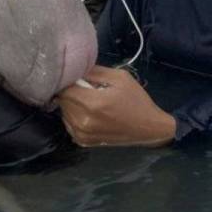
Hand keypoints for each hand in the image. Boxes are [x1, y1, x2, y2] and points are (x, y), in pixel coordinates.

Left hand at [56, 65, 175, 146]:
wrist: (149, 128)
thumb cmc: (136, 100)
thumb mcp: (119, 77)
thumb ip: (94, 71)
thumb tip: (74, 69)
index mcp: (92, 103)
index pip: (63, 89)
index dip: (67, 81)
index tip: (77, 77)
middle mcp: (83, 121)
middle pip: (62, 100)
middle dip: (70, 91)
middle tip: (86, 88)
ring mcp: (81, 134)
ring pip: (63, 112)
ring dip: (72, 104)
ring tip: (89, 101)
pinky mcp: (82, 141)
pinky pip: (68, 123)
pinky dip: (74, 116)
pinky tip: (89, 113)